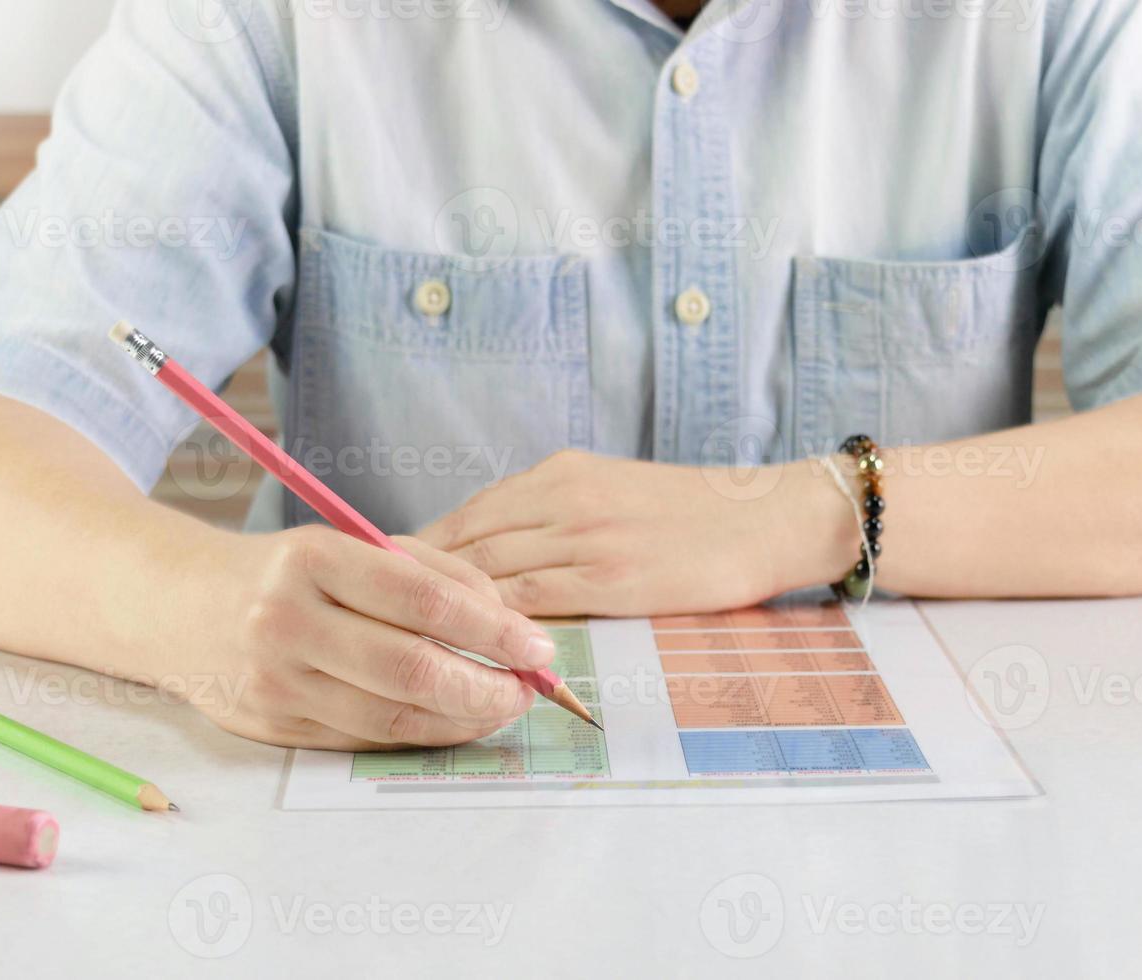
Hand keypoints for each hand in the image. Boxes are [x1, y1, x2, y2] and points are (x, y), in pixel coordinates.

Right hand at [179, 526, 557, 749]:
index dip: (492, 630)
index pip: (423, 600)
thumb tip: (508, 622)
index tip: (537, 646)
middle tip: (527, 689)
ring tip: (499, 707)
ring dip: (460, 719)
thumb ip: (433, 573)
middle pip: (410, 670)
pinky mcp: (270, 728)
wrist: (176, 606)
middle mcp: (286, 622)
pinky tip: (451, 721)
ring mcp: (274, 682)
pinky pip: (363, 739)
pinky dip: (419, 734)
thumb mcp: (349, 545)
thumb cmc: (285, 572)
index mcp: (313, 560)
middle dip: (485, 686)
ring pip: (390, 717)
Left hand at [415, 450, 857, 616]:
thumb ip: (555, 516)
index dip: (422, 552)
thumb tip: (494, 555)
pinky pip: (533, 603)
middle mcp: (565, 498)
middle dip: (416, 583)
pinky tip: (469, 651)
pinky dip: (493, 626)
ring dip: (445, 610)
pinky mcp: (612, 577)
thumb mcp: (613, 491)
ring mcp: (586, 536)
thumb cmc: (693, 514)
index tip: (386, 582)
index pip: (470, 515)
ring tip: (406, 642)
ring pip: (490, 573)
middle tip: (375, 619)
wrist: (766, 517)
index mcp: (562, 474)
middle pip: (466, 542)